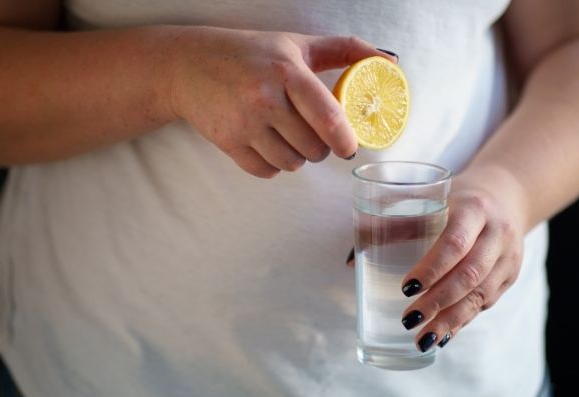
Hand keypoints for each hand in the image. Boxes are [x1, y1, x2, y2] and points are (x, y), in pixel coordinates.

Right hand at [170, 27, 395, 177]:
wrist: (189, 65)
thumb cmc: (250, 53)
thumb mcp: (296, 44)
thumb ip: (343, 50)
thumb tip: (389, 62)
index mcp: (287, 71)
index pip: (327, 117)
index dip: (345, 140)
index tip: (350, 147)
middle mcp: (265, 98)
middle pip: (313, 148)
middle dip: (321, 148)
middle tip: (315, 136)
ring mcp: (244, 123)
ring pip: (291, 163)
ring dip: (298, 157)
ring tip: (289, 138)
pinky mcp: (228, 142)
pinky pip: (266, 171)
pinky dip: (274, 165)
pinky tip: (269, 146)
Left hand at [346, 166, 528, 350]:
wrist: (507, 195)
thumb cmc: (456, 199)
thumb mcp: (430, 199)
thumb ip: (392, 224)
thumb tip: (351, 260)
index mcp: (474, 209)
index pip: (455, 242)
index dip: (432, 267)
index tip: (406, 287)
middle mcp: (497, 233)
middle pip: (470, 274)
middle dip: (438, 301)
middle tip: (408, 320)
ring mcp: (508, 257)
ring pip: (481, 294)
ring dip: (450, 320)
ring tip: (423, 339)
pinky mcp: (511, 275)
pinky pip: (487, 303)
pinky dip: (463, 321)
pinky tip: (442, 335)